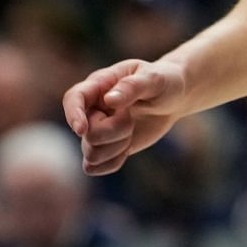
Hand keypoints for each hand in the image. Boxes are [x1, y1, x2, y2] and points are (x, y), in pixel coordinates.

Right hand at [62, 58, 190, 175]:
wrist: (173, 98)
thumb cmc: (164, 81)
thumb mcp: (154, 79)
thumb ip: (132, 86)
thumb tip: (109, 100)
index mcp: (99, 85)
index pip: (73, 98)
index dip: (73, 115)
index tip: (82, 130)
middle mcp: (91, 108)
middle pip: (88, 134)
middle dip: (115, 131)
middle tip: (131, 117)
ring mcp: (96, 129)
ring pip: (91, 154)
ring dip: (117, 147)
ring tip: (131, 129)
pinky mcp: (104, 147)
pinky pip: (94, 167)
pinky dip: (113, 162)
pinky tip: (128, 146)